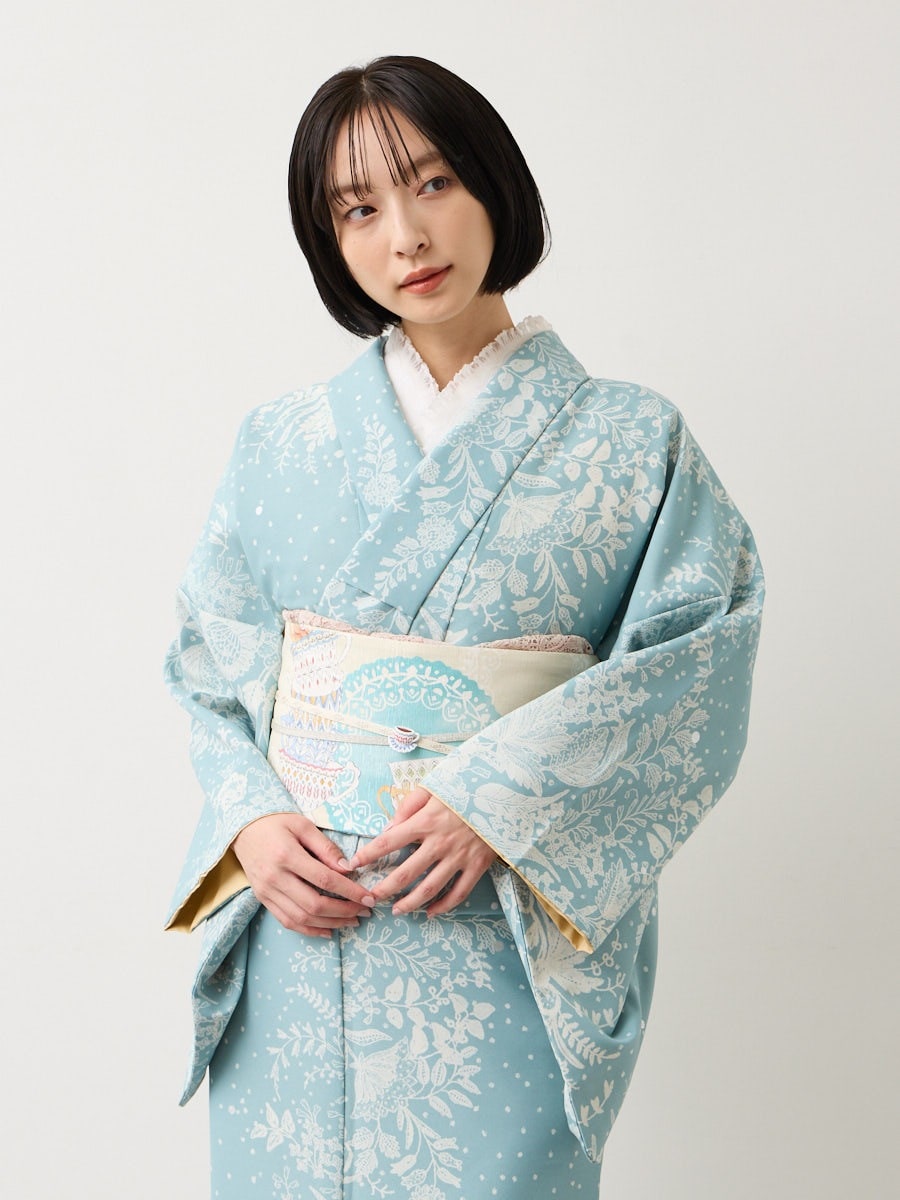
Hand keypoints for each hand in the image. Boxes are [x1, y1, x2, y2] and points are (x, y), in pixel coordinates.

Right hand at [233, 812, 374, 936]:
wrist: (243, 830)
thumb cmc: (276, 823)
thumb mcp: (303, 825)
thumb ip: (325, 847)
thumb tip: (347, 868)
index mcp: (287, 855)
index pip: (325, 880)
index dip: (350, 891)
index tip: (368, 897)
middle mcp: (275, 878)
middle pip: (314, 904)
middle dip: (344, 911)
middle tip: (365, 911)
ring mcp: (267, 892)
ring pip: (302, 918)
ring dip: (330, 923)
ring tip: (352, 921)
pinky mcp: (263, 899)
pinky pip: (287, 921)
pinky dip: (309, 930)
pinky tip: (328, 930)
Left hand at [349, 787, 495, 917]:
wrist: (505, 792)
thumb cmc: (464, 788)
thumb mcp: (433, 787)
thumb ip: (407, 806)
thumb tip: (387, 829)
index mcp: (425, 821)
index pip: (388, 842)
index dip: (367, 855)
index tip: (352, 864)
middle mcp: (439, 842)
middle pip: (405, 873)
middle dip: (384, 889)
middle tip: (370, 898)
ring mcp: (459, 857)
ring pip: (429, 888)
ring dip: (410, 903)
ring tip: (397, 911)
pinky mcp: (477, 866)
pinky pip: (458, 893)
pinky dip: (443, 906)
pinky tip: (431, 911)